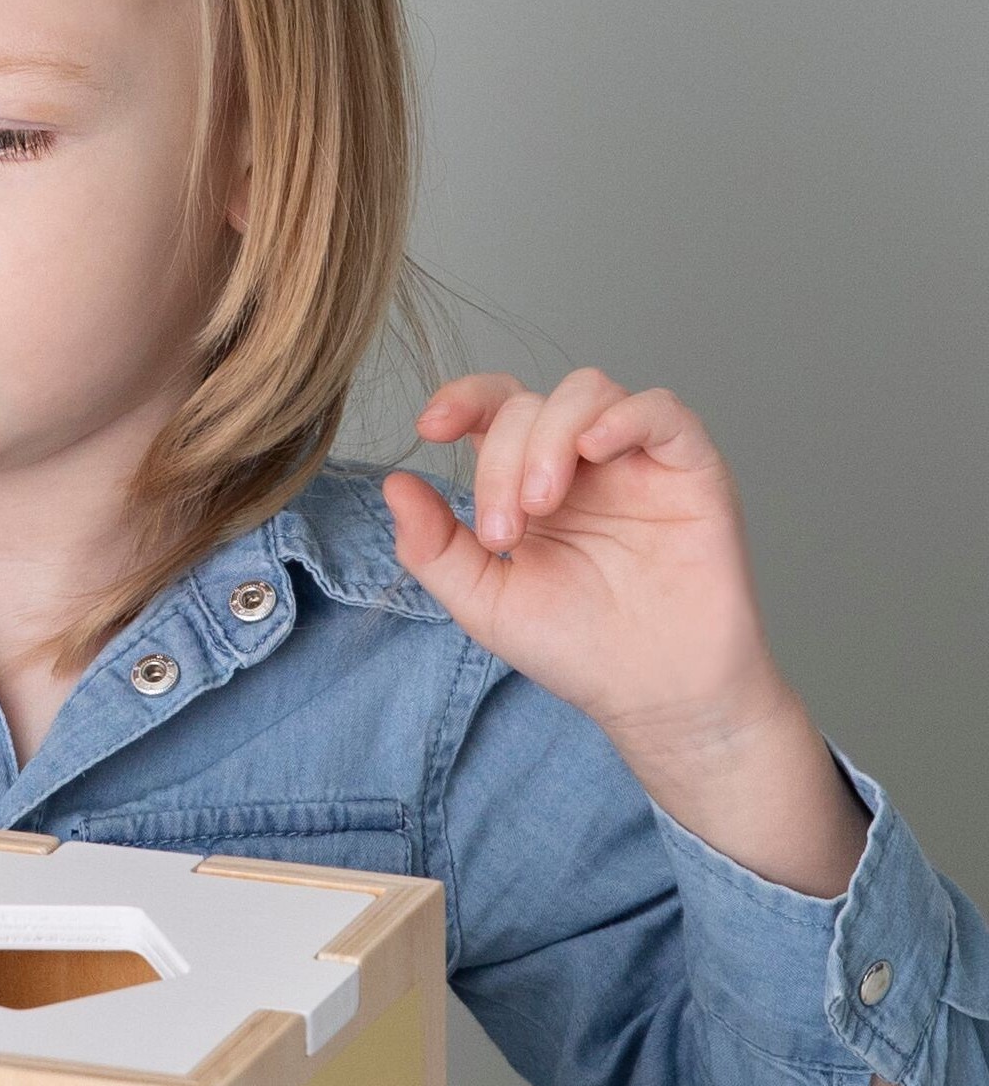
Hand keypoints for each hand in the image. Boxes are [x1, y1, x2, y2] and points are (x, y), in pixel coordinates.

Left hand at [381, 369, 781, 750]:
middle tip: (505, 531)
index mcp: (528, 481)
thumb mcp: (483, 601)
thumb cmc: (576, 647)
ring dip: (548, 436)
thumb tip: (394, 484)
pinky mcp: (691, 469)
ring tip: (542, 504)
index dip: (460, 400)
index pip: (493, 409)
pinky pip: (662, 410)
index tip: (430, 428)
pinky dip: (623, 415)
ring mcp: (636, 461)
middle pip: (528, 405)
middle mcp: (582, 462)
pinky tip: (596, 449)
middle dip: (501, 459)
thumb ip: (433, 545)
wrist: (654, 694)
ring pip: (587, 391)